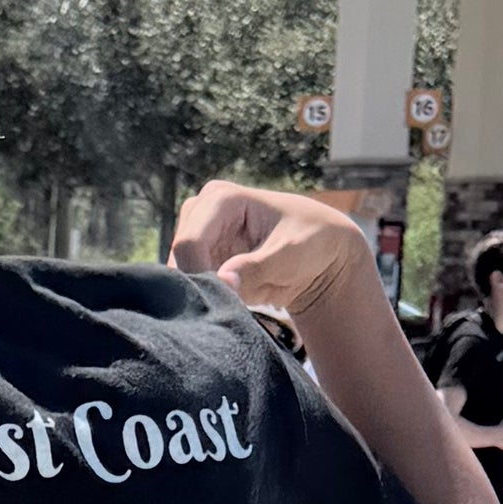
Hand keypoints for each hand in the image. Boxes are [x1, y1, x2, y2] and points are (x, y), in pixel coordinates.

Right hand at [170, 179, 379, 328]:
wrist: (323, 254)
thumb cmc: (313, 243)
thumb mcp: (290, 255)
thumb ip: (256, 268)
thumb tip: (222, 281)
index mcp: (222, 198)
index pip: (190, 242)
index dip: (200, 275)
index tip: (225, 300)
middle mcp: (202, 211)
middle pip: (179, 259)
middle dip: (199, 285)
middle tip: (229, 305)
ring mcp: (199, 235)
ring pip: (180, 275)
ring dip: (202, 293)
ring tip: (235, 303)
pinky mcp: (201, 259)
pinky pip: (189, 285)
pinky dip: (206, 297)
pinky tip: (229, 304)